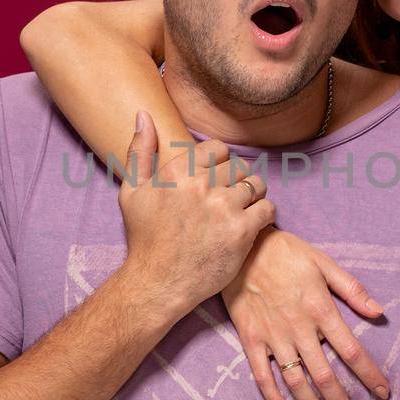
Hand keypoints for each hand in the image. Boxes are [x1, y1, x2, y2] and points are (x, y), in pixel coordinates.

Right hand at [117, 111, 275, 318]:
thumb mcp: (131, 192)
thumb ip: (139, 151)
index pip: (217, 148)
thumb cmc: (145, 238)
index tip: (215, 179)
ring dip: (253, 195)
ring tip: (241, 209)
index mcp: (178, 171)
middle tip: (229, 198)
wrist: (158, 283)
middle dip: (236, 180)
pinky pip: (268, 208)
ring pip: (256, 184)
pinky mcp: (241, 231)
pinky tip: (252, 223)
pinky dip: (264, 214)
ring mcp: (223, 208)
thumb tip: (144, 116)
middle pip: (238, 166)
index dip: (220, 162)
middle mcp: (201, 185)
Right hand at [220, 227, 390, 399]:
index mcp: (321, 309)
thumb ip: (352, 289)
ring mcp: (273, 337)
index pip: (351, 350)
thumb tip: (380, 312)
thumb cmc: (287, 253)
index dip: (369, 374)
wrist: (242, 246)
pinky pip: (262, 377)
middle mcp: (298, 329)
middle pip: (325, 376)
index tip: (383, 393)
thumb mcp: (324, 263)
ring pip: (296, 383)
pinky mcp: (251, 340)